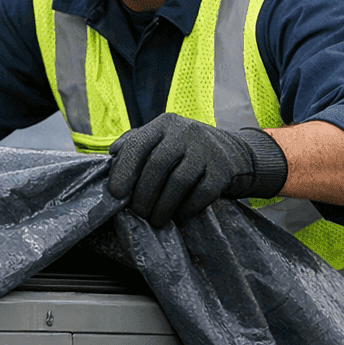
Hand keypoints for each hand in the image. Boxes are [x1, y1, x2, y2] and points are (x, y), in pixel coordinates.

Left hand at [106, 113, 287, 227]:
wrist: (232, 153)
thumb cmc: (185, 150)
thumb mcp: (161, 138)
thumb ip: (135, 143)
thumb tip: (111, 153)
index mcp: (164, 124)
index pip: (138, 145)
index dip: (124, 171)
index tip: (116, 194)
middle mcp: (185, 132)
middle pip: (157, 165)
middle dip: (143, 194)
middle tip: (138, 213)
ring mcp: (206, 150)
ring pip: (179, 181)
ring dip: (163, 206)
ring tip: (155, 220)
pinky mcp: (222, 170)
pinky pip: (202, 193)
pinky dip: (187, 208)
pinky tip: (179, 215)